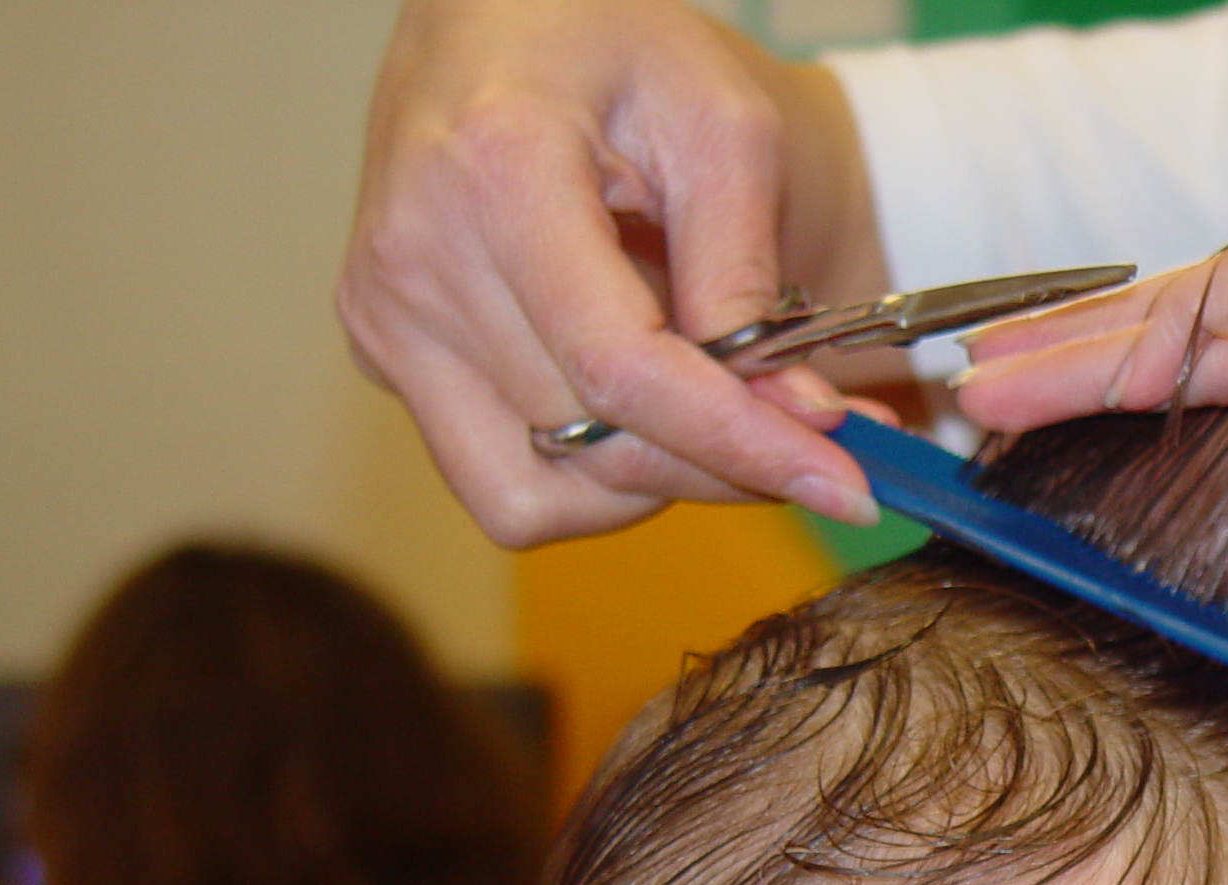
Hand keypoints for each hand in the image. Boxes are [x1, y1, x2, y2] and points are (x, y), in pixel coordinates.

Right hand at [340, 0, 887, 544]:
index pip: (622, 371)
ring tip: (707, 403)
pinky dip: (586, 480)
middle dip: (720, 463)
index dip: (740, 442)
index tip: (844, 483)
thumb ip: (744, 269)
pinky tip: (635, 410)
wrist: (505, 21)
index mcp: (495, 173)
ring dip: (651, 479)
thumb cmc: (612, 47)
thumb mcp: (720, 121)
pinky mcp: (384, 355)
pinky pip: (500, 484)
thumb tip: (790, 412)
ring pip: (540, 495)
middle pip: (592, 447)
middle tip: (813, 442)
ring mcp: (385, 318)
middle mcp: (416, 260)